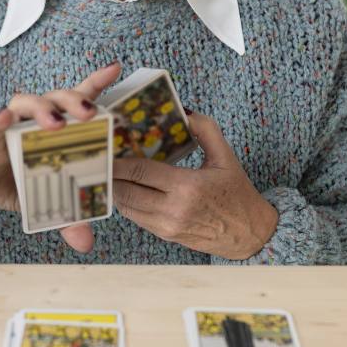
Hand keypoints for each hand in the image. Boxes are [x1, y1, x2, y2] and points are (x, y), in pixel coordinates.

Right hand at [0, 61, 123, 252]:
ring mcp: (11, 127)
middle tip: (91, 112)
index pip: (77, 101)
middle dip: (76, 100)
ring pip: (27, 102)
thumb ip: (67, 217)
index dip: (95, 83)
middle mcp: (34, 122)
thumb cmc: (12, 182)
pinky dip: (0, 120)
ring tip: (56, 123)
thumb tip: (85, 242)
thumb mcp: (44, 201)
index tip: (114, 68)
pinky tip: (5, 118)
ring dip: (43, 109)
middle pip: (57, 98)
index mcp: (53, 130)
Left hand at [112, 111, 278, 259]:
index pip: (141, 171)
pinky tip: (122, 187)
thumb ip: (206, 130)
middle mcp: (173, 209)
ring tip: (105, 171)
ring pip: (126, 206)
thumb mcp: (226, 157)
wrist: (249, 234)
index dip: (119, 160)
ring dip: (113, 189)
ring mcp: (166, 226)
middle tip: (98, 158)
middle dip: (109, 174)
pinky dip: (125, 202)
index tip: (107, 147)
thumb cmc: (237, 193)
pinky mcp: (164, 235)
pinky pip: (135, 217)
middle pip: (126, 190)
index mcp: (187, 187)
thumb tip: (184, 111)